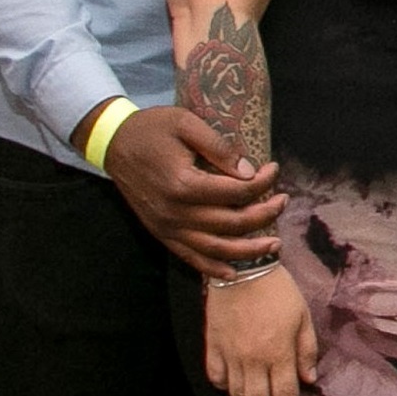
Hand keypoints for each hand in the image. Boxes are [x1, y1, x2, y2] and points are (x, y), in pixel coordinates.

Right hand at [107, 106, 285, 276]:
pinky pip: (189, 257)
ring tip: (275, 245)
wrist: (113, 143)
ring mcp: (167, 227)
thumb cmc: (152, 129)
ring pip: (216, 248)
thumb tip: (248, 172)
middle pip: (232, 223)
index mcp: (184, 184)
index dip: (262, 183)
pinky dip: (213, 267)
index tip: (274, 169)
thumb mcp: (186, 123)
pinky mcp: (160, 233)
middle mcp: (176, 212)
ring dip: (249, 250)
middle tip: (284, 201)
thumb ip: (219, 147)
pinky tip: (233, 272)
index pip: (236, 192)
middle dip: (265, 214)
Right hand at [205, 271, 317, 395]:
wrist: (244, 269)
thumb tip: (309, 379)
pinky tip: (230, 386)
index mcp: (279, 354)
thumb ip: (307, 351)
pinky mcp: (213, 346)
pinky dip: (222, 386)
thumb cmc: (278, 292)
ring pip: (234, 395)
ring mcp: (231, 355)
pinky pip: (215, 376)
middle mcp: (254, 360)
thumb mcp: (303, 317)